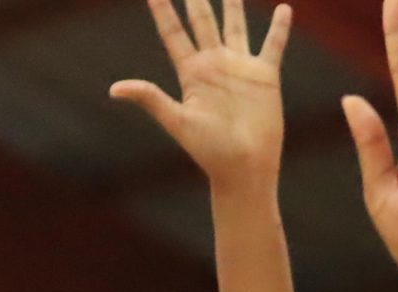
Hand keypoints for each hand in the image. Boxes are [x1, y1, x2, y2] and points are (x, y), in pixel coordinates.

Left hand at [111, 0, 292, 187]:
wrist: (244, 168)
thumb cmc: (210, 151)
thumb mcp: (178, 122)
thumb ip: (151, 99)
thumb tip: (114, 89)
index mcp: (191, 74)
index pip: (173, 34)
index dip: (163, 11)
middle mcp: (214, 66)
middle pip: (202, 22)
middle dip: (196, 0)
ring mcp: (239, 68)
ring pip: (235, 27)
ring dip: (233, 6)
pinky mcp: (264, 76)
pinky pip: (273, 46)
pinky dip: (279, 29)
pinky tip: (284, 9)